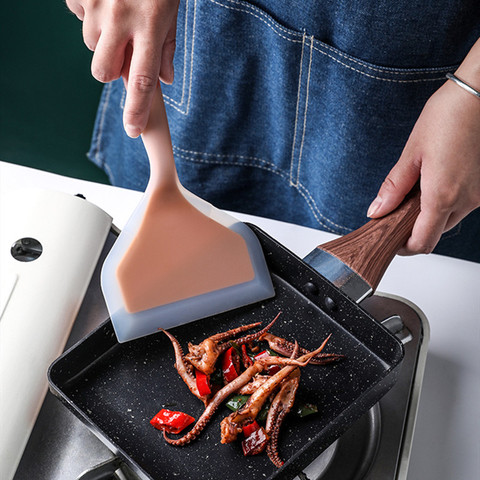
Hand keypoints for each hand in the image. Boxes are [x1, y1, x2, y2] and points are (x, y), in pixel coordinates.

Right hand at [66, 0, 178, 137]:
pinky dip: (90, 12)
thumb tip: (163, 81)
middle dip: (110, 68)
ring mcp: (97, 2)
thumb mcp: (172, 10)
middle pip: (102, 70)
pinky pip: (78, 14)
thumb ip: (166, 47)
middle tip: (124, 50)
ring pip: (90, 43)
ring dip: (103, 38)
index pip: (141, 80)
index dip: (136, 109)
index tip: (133, 130)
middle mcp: (121, 17)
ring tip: (118, 13)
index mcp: (150, 26)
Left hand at [367, 78, 479, 254]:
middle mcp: (466, 200)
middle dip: (414, 231)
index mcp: (442, 195)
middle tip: (395, 215)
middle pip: (435, 234)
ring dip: (430, 217)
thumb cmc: (448, 116)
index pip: (423, 242)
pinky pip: (461, 206)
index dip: (404, 247)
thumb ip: (394, 187)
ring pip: (449, 220)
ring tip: (413, 194)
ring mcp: (479, 195)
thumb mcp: (412, 153)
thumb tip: (377, 211)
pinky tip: (433, 184)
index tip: (390, 241)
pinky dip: (444, 204)